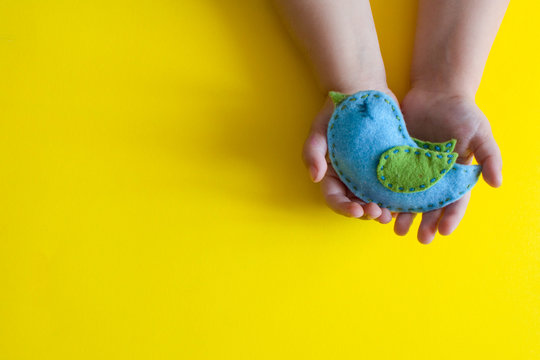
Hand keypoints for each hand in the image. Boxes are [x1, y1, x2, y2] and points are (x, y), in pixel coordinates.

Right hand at [303, 88, 398, 223]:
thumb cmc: (336, 111)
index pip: (334, 198)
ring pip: (374, 200)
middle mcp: (350, 178)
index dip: (344, 208)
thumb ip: (312, 153)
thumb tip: (315, 177)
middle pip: (356, 204)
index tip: (356, 210)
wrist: (362, 91)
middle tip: (378, 214)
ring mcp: (370, 174)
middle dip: (366, 213)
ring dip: (381, 211)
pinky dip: (396, 198)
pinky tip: (403, 202)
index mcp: (332, 174)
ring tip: (390, 214)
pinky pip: (391, 187)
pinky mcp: (387, 167)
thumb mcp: (318, 130)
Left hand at [395, 87, 502, 243]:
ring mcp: (414, 168)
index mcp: (455, 173)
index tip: (443, 232)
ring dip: (404, 214)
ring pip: (408, 197)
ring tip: (396, 228)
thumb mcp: (480, 131)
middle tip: (418, 238)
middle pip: (429, 204)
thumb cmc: (462, 111)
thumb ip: (489, 157)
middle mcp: (434, 175)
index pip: (454, 200)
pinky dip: (386, 194)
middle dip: (425, 222)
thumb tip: (497, 184)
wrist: (435, 91)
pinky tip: (381, 206)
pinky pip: (391, 180)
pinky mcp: (397, 159)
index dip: (450, 216)